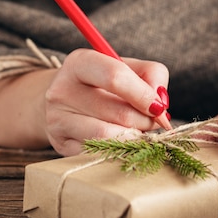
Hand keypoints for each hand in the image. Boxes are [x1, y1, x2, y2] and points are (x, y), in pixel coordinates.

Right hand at [45, 49, 169, 154]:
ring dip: (134, 138)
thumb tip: (160, 105)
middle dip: (145, 121)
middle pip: (120, 113)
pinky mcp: (61, 145)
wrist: (64, 102)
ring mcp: (57, 120)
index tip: (159, 108)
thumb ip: (152, 75)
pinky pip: (99, 154)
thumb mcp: (128, 67)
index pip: (116, 77)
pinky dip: (118, 151)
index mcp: (80, 63)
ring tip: (138, 132)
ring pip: (109, 137)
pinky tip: (120, 142)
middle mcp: (62, 90)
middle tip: (151, 122)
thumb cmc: (103, 83)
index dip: (145, 95)